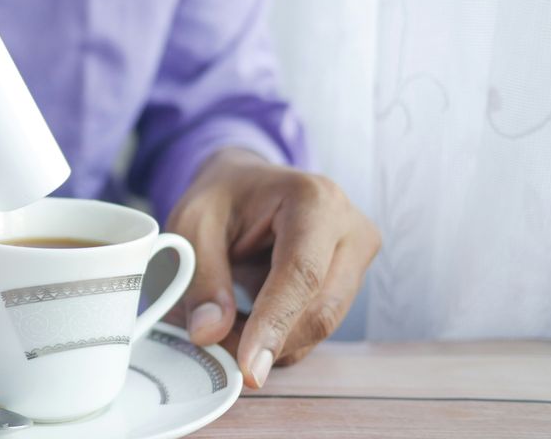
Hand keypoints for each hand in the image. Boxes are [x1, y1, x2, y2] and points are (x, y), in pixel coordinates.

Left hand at [167, 147, 380, 388]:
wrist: (247, 184)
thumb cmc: (223, 197)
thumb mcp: (193, 225)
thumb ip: (200, 278)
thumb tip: (210, 334)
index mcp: (314, 199)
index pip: (302, 274)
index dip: (275, 324)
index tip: (248, 366)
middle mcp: (350, 228)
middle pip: (320, 310)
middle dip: (267, 342)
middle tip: (214, 348)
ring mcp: (358, 257)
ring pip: (320, 326)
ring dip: (270, 342)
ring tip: (224, 324)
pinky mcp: (352, 283)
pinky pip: (317, 327)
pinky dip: (279, 337)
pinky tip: (247, 321)